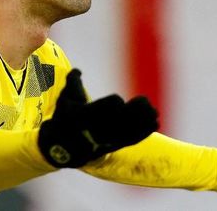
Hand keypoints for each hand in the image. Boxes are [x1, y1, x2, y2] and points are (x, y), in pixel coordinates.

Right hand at [38, 69, 158, 167]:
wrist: (61, 146)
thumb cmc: (63, 118)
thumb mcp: (64, 99)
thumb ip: (72, 82)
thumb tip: (77, 69)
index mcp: (85, 117)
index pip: (107, 110)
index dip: (115, 102)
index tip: (116, 101)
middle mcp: (98, 129)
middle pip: (124, 120)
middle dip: (136, 110)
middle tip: (143, 101)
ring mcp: (107, 140)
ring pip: (131, 130)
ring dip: (144, 120)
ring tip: (154, 111)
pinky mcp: (114, 146)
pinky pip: (133, 139)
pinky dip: (145, 131)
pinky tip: (155, 122)